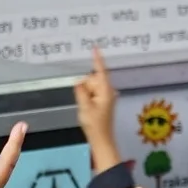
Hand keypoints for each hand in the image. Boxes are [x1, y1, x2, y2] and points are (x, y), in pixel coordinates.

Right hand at [74, 48, 122, 172]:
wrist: (102, 140)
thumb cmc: (94, 125)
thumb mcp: (84, 106)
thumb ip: (81, 91)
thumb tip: (79, 82)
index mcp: (105, 90)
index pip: (100, 71)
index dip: (96, 59)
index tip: (95, 47)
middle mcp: (108, 91)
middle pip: (92, 80)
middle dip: (85, 87)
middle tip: (84, 103)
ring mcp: (107, 97)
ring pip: (91, 87)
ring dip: (86, 94)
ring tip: (87, 109)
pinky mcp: (104, 102)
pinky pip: (92, 94)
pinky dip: (88, 98)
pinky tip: (88, 109)